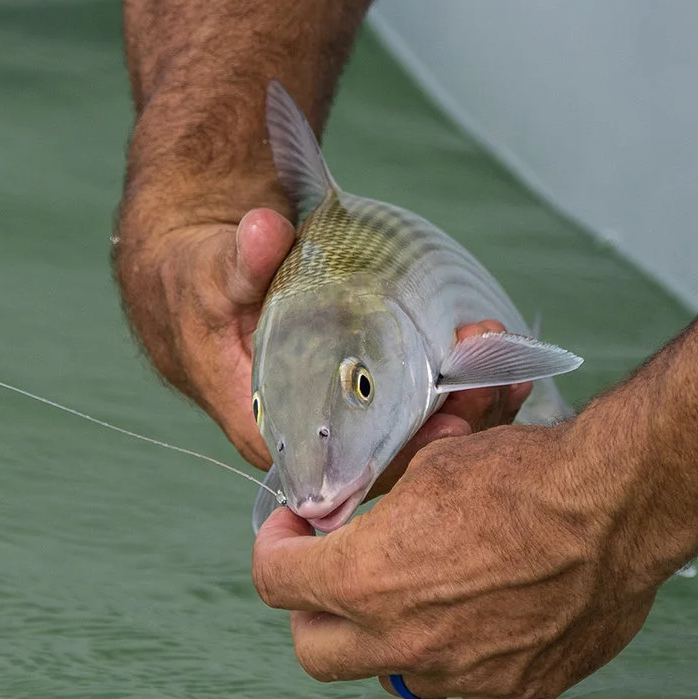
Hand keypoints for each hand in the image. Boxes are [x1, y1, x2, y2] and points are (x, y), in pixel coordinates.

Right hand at [116, 207, 529, 483]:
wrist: (187, 277)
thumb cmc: (191, 283)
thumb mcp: (207, 270)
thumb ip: (238, 260)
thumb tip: (262, 232)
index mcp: (263, 430)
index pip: (340, 466)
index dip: (399, 449)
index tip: (452, 416)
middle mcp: (304, 442)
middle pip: (386, 458)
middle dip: (446, 425)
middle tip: (496, 384)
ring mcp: (332, 425)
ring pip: (405, 439)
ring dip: (461, 410)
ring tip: (510, 372)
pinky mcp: (353, 403)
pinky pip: (409, 413)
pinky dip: (452, 394)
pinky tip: (500, 371)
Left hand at [250, 423, 671, 698]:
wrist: (619, 507)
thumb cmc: (531, 476)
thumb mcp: (436, 462)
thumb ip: (386, 497)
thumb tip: (368, 501)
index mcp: (369, 578)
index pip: (276, 581)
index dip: (276, 548)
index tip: (294, 534)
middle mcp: (405, 640)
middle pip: (315, 651)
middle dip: (315, 614)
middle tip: (338, 578)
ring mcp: (461, 674)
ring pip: (395, 672)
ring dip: (394, 637)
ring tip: (428, 592)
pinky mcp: (516, 688)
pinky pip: (466, 682)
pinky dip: (464, 653)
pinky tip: (492, 611)